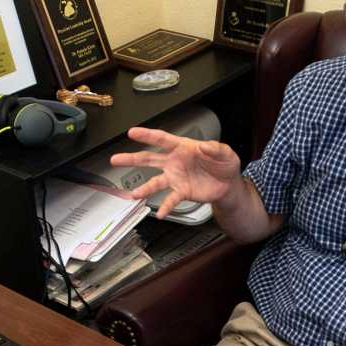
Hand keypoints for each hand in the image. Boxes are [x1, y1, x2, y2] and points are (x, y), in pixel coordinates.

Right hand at [109, 126, 242, 218]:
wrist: (228, 185)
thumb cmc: (224, 165)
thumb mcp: (225, 153)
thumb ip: (215, 148)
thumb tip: (204, 146)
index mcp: (182, 147)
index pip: (162, 139)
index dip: (147, 135)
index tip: (132, 132)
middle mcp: (174, 162)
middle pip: (149, 158)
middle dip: (132, 159)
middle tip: (116, 159)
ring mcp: (175, 177)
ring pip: (155, 182)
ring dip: (144, 188)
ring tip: (133, 194)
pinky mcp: (181, 191)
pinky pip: (170, 199)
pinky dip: (165, 206)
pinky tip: (160, 213)